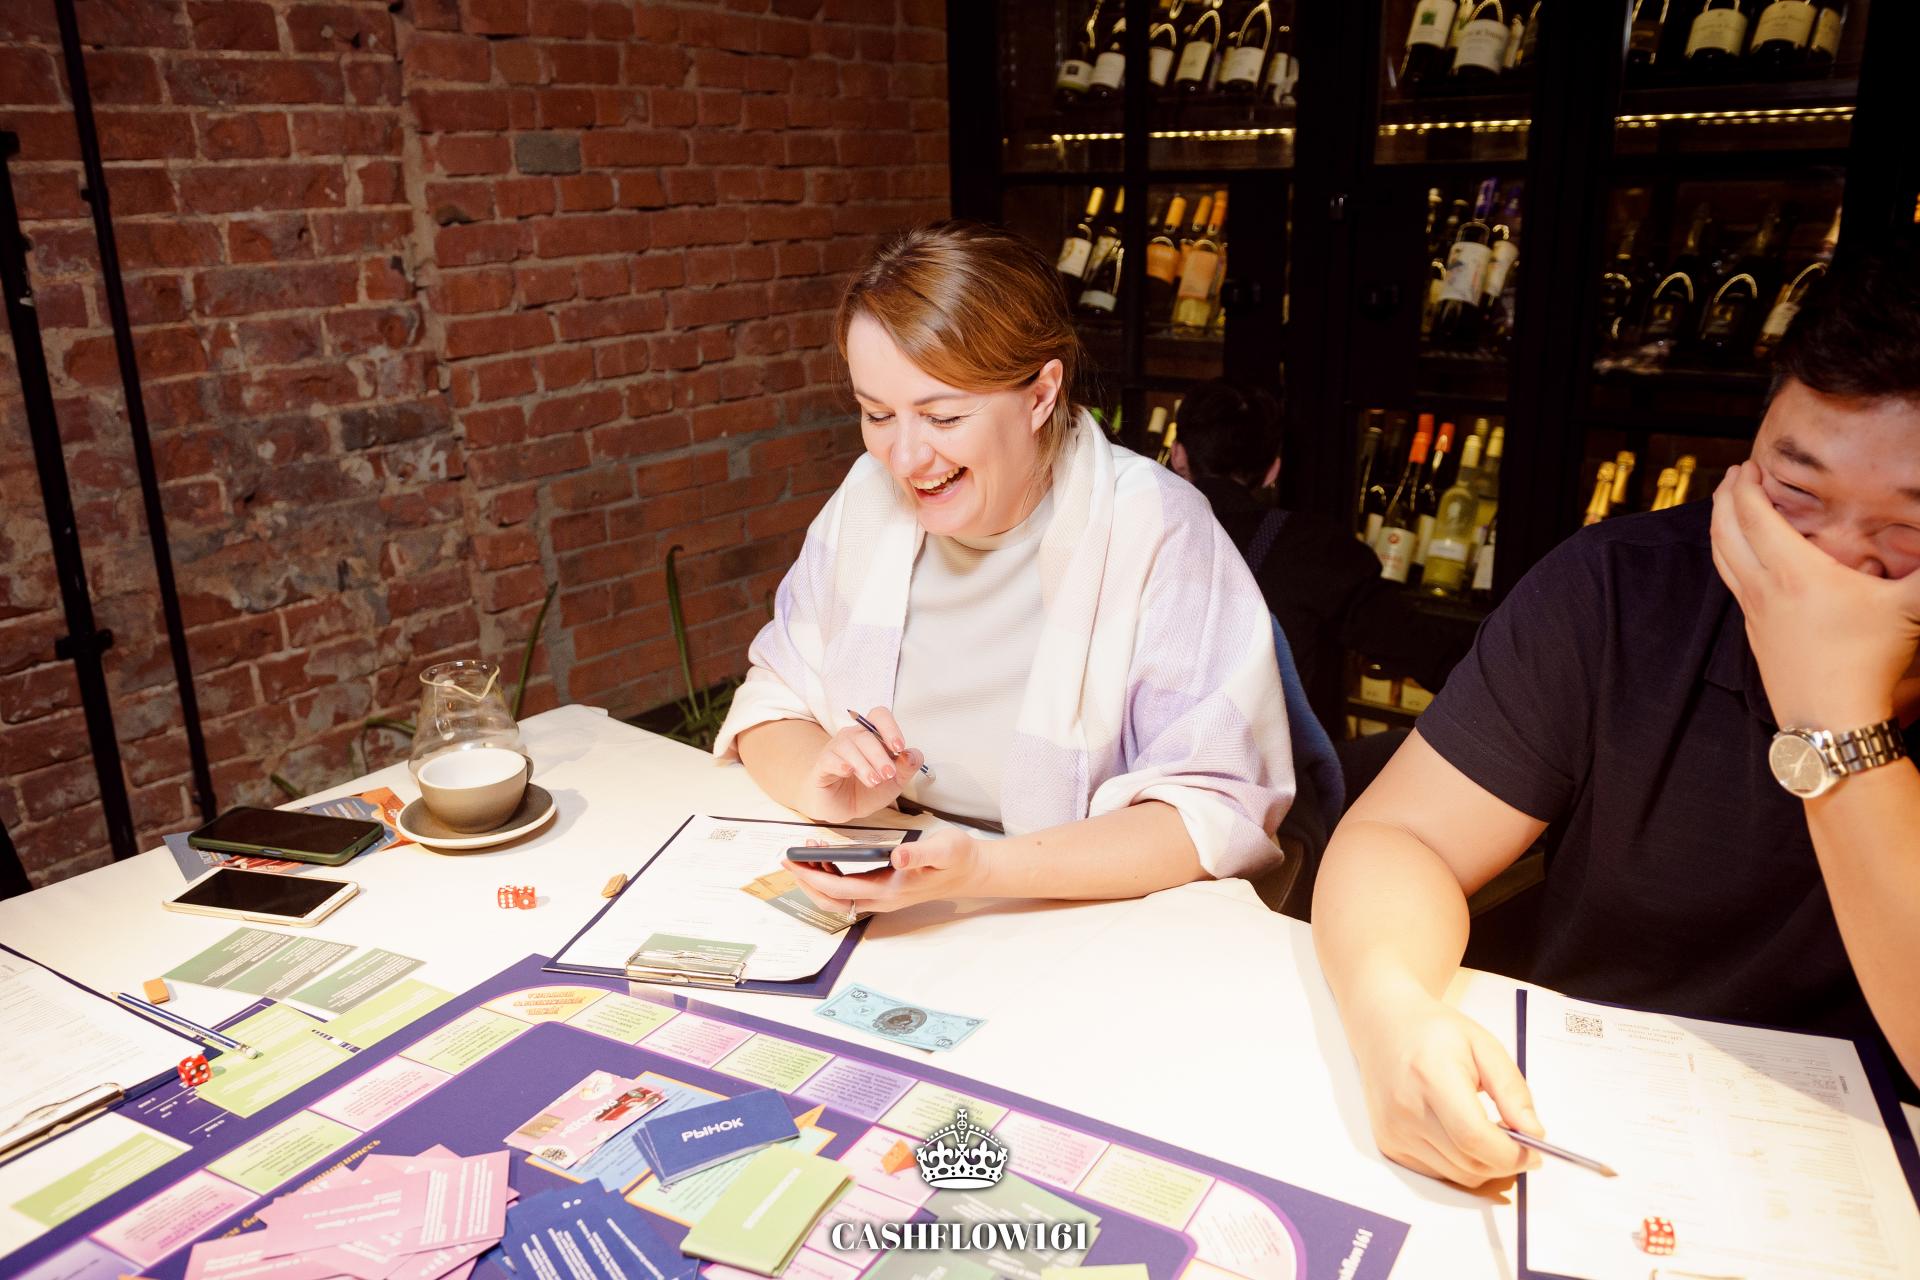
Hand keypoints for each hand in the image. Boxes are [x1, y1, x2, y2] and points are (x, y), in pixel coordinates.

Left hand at [783, 826, 983, 913]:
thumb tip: (898, 857)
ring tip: (805, 855)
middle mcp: (882, 899)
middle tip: (788, 858)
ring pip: (838, 898)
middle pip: (832, 900)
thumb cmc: (957, 857)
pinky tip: (828, 859)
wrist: (972, 871)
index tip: (795, 861)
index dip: (814, 876)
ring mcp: (882, 897)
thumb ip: (921, 852)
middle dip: (806, 881)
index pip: (841, 888)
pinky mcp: (884, 891)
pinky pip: (848, 891)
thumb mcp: (943, 848)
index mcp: (890, 890)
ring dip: (817, 881)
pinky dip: (831, 878)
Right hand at [795, 706, 924, 824]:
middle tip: (888, 774)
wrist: (844, 808)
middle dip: (880, 756)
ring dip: (864, 764)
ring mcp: (835, 749)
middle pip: (865, 734)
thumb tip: (913, 755)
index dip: (890, 728)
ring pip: (848, 745)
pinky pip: (830, 758)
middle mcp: (853, 737)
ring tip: (874, 781)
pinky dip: (841, 764)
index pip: (879, 716)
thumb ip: (907, 767)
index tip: (899, 748)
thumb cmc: (867, 789)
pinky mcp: (823, 765)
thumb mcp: (895, 782)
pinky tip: (848, 772)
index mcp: (872, 736)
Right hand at [1347, 988, 1541, 1188]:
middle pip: (1469, 1162)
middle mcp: (1406, 1109)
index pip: (1474, 1136)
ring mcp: (1394, 1131)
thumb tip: (1534, 1133)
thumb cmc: (1435, 1032)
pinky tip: (1462, 1136)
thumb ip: (1512, 1090)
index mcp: (1430, 1075)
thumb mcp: (1485, 1046)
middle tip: (1521, 1142)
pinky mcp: (1389, 1145)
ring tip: (1490, 1133)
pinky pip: (1440, 1173)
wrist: (1383, 1028)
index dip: (1512, 1153)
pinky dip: (1461, 1164)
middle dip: (1506, 1161)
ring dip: (1485, 1165)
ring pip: (1458, 1175)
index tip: (1535, 1151)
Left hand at [1711, 461, 1919, 728]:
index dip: (1747, 487)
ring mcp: (1754, 613)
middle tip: (1735, 475)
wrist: (1832, 721)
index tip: (1750, 466)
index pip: (1755, 516)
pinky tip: (1744, 558)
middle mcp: (1764, 588)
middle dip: (1726, 497)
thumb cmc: (1870, 664)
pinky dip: (1729, 558)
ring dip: (1720, 526)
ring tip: (1727, 506)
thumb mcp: (1911, 609)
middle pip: (1727, 531)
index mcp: (1796, 572)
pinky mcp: (1754, 634)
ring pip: (1723, 558)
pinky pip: (1733, 584)